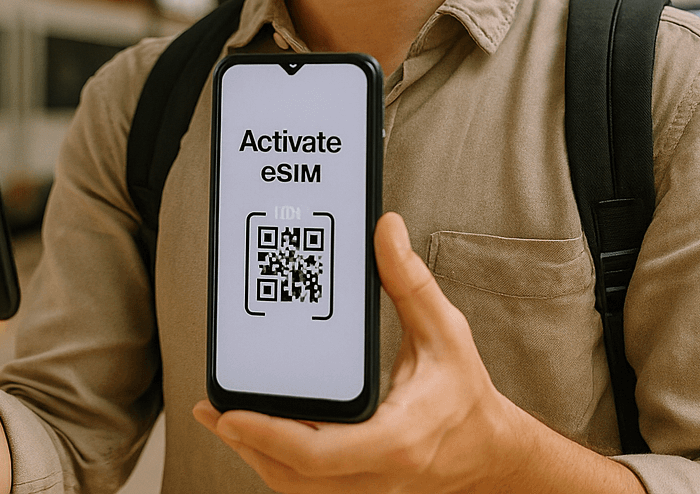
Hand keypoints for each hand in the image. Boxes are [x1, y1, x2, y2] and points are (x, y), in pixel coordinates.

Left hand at [193, 212, 643, 493]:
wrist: (488, 449)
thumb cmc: (466, 394)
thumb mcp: (446, 332)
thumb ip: (411, 282)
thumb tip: (385, 231)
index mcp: (395, 438)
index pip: (320, 451)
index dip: (270, 435)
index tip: (231, 415)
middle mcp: (376, 471)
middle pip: (294, 475)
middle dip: (247, 443)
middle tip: (211, 409)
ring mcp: (365, 486)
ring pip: (296, 486)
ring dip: (255, 455)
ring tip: (221, 418)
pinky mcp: (356, 485)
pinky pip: (306, 484)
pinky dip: (276, 461)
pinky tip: (255, 434)